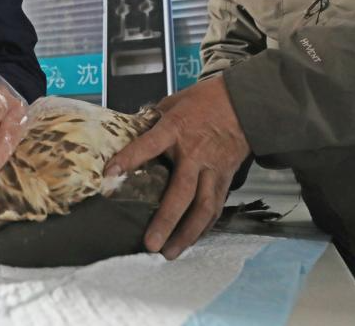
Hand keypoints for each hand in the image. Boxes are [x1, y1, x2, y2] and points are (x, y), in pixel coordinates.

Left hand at [104, 74, 249, 259]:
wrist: (243, 102)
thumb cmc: (203, 101)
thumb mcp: (174, 102)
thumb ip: (152, 120)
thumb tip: (127, 132)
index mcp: (177, 129)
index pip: (150, 144)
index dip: (130, 158)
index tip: (110, 173)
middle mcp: (195, 153)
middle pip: (182, 191)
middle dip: (166, 220)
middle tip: (151, 243)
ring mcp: (213, 169)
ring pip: (204, 207)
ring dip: (188, 233)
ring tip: (171, 252)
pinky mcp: (226, 178)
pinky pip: (216, 207)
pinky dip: (204, 226)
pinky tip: (191, 240)